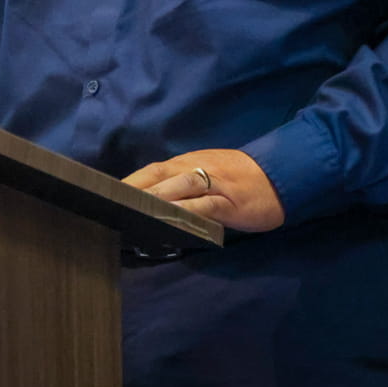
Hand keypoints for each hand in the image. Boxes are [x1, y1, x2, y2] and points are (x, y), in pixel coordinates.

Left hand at [124, 148, 285, 232]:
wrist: (282, 176)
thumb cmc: (242, 181)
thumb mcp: (209, 177)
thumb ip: (183, 188)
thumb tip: (152, 205)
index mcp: (188, 163)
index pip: (152, 170)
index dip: (129, 182)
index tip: (104, 196)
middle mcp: (196, 168)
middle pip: (158, 176)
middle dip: (132, 190)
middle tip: (108, 206)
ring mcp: (213, 183)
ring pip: (178, 188)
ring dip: (153, 200)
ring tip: (131, 214)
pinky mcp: (230, 201)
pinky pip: (204, 205)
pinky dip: (186, 213)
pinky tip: (170, 222)